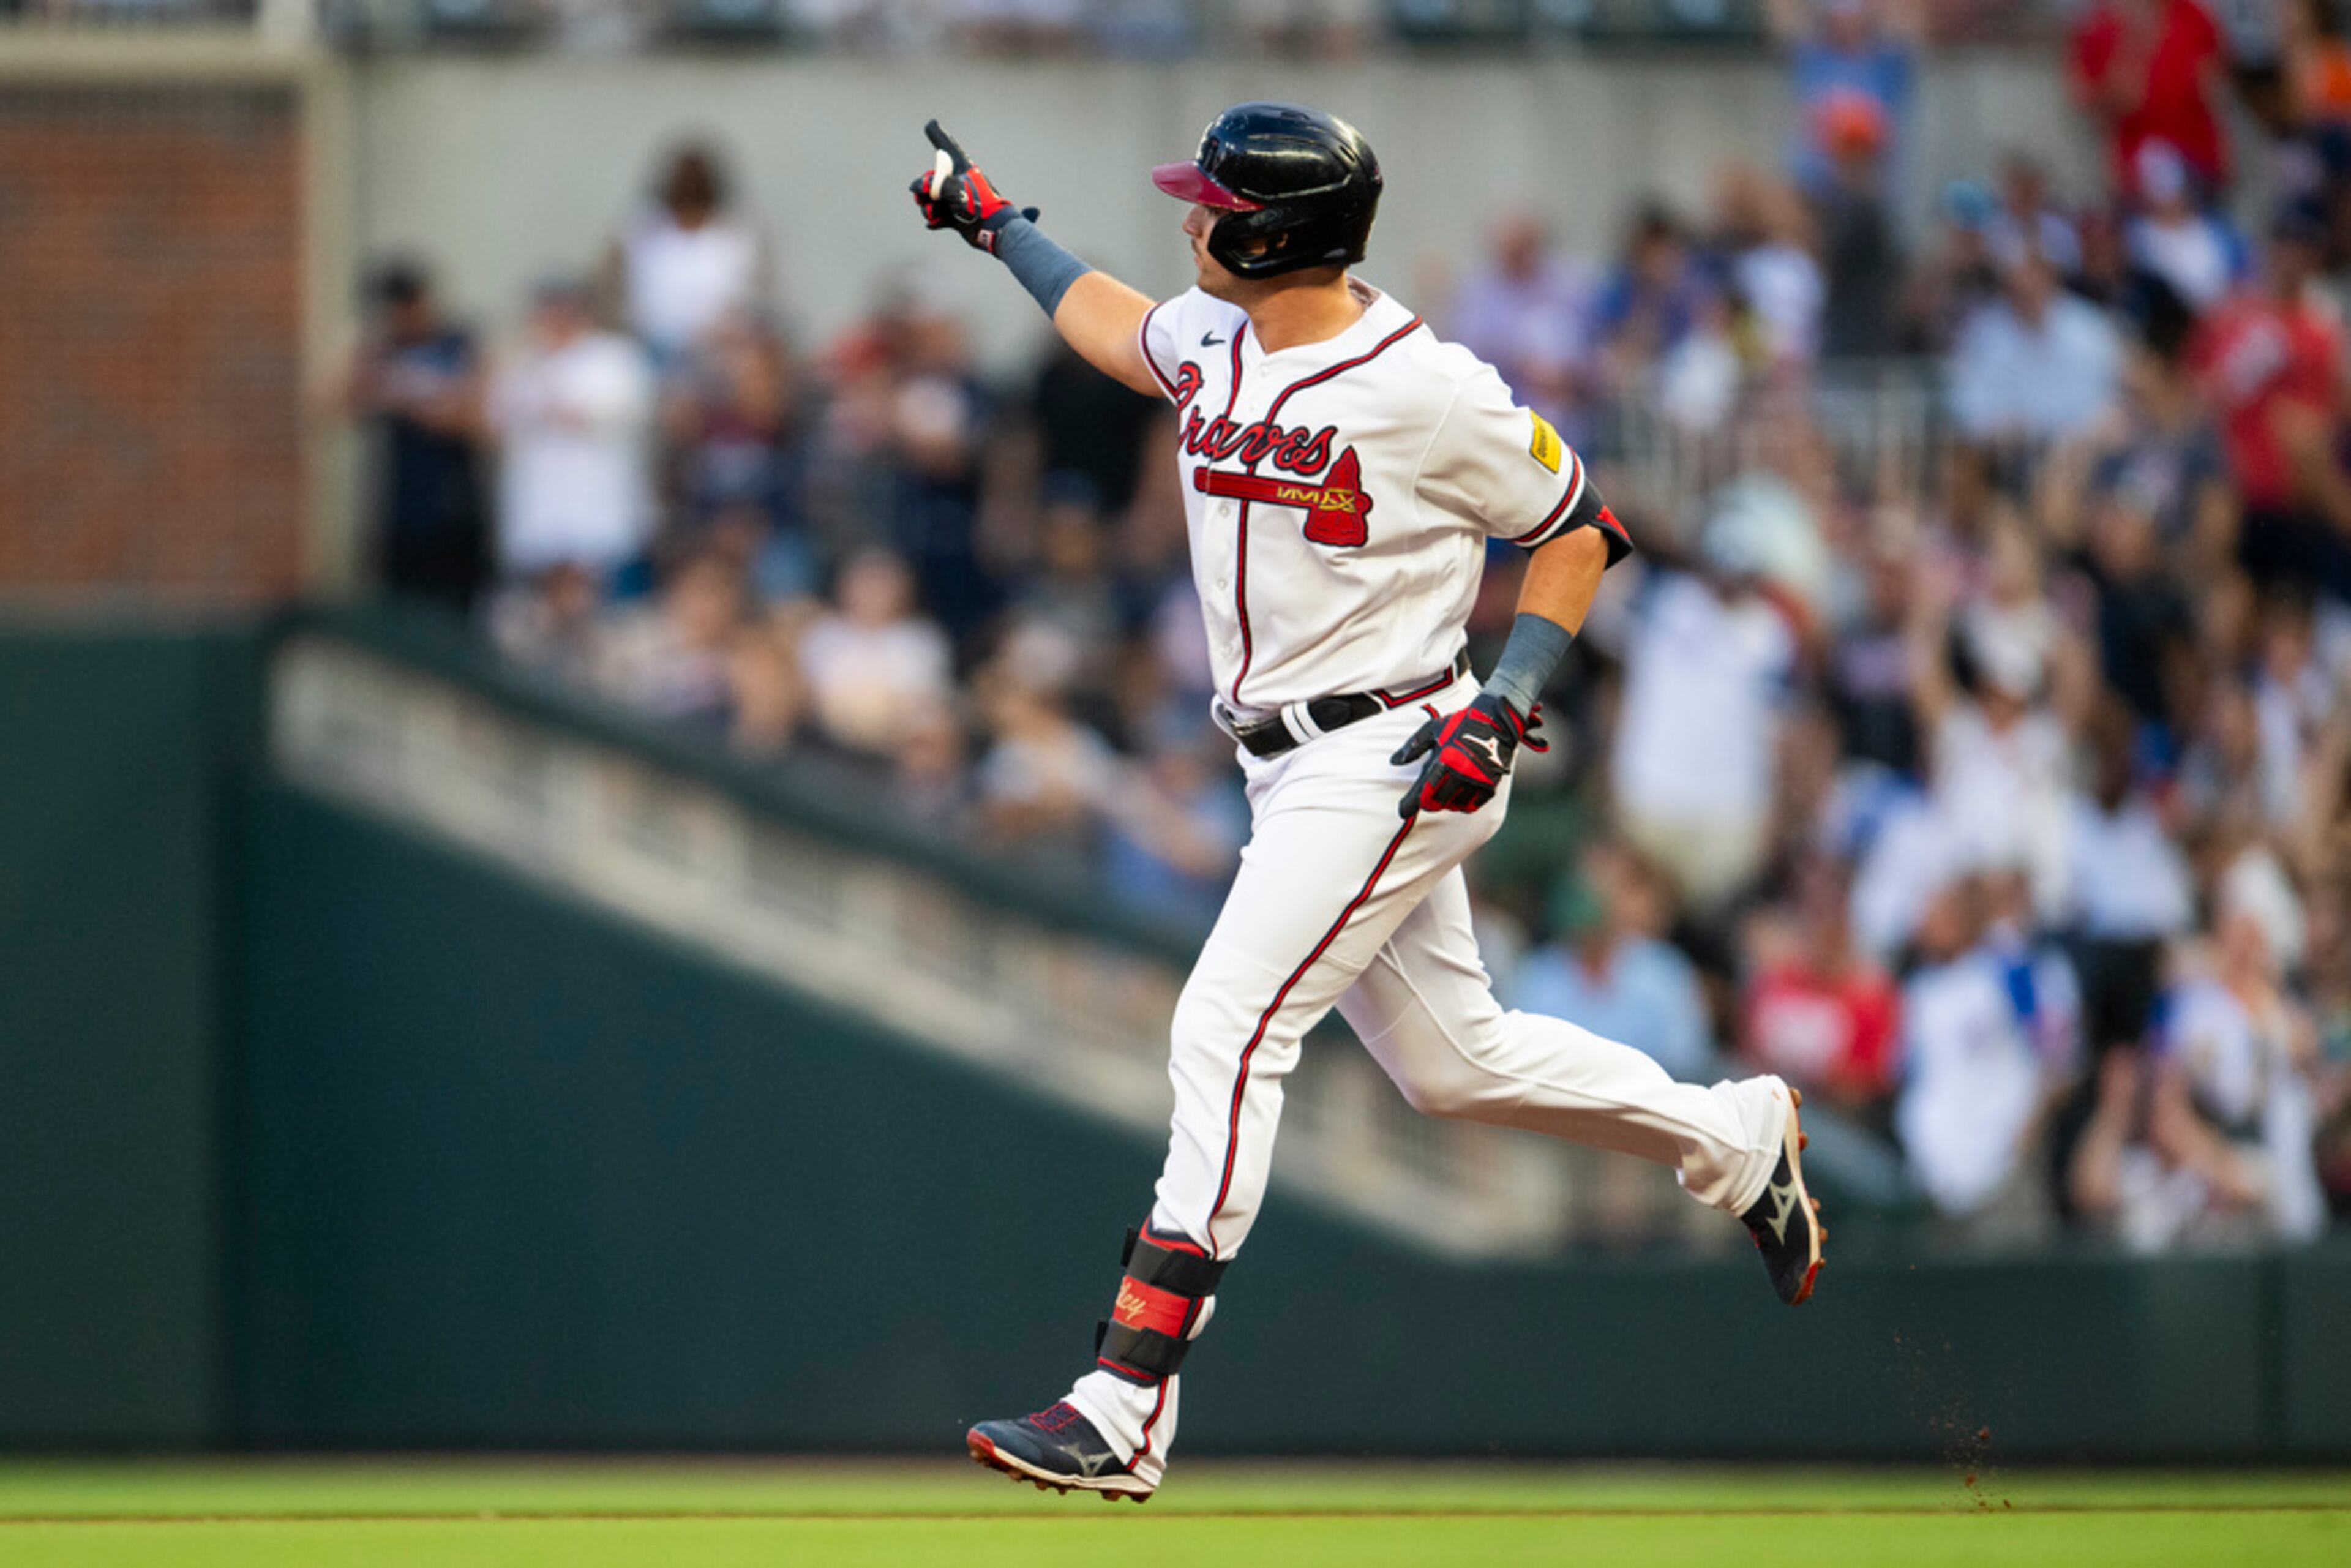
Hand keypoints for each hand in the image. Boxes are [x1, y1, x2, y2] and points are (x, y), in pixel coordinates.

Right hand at [909, 120, 1037, 254]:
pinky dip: (935, 220)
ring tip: (934, 213)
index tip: (930, 124)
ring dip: (928, 208)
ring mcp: (956, 200)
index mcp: (961, 169)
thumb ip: (932, 185)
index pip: (946, 148)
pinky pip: (938, 216)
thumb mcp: (954, 189)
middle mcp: (958, 182)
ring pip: (931, 201)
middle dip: (923, 189)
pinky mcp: (955, 217)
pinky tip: (934, 222)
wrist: (994, 229)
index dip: (938, 136)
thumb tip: (916, 188)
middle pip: (931, 180)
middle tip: (924, 196)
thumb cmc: (979, 204)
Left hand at [1391, 693, 1545, 818]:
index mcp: (1444, 761)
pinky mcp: (1489, 785)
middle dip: (1428, 803)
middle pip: (1437, 803)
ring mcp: (1476, 781)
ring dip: (1445, 803)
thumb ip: (1413, 747)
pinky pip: (1472, 805)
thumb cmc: (1460, 723)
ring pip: (1454, 805)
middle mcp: (1460, 774)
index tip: (1402, 811)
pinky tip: (1458, 795)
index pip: (1423, 791)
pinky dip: (1463, 804)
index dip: (1410, 804)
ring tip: (1442, 793)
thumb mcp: (1433, 729)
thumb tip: (1393, 761)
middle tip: (1424, 800)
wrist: (1495, 721)